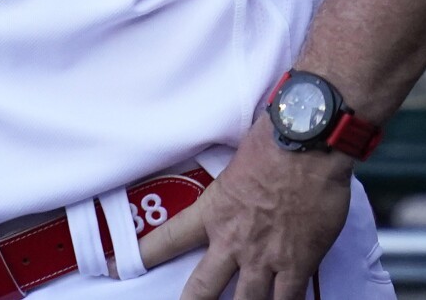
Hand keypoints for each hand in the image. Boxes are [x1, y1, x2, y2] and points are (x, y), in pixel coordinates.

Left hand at [138, 118, 350, 299]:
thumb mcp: (235, 161)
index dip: (142, 256)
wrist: (308, 143)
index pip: (167, 239)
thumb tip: (233, 176)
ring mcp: (265, 257)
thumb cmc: (273, 140)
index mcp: (212, 211)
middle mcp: (234, 241)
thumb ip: (230, 183)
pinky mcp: (298, 264)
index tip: (116, 267)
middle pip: (203, 289)